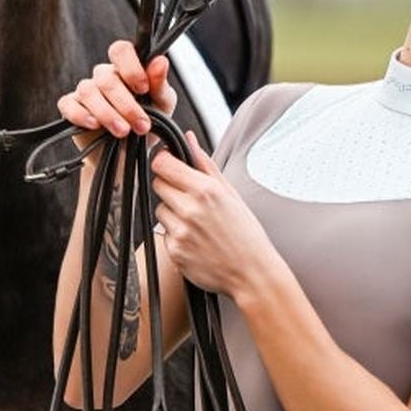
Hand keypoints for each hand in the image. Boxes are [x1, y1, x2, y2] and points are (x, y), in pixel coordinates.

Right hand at [57, 39, 177, 153]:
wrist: (130, 155)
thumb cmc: (147, 123)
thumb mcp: (162, 105)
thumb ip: (160, 83)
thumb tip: (160, 61)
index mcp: (125, 69)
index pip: (121, 50)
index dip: (130, 66)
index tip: (143, 88)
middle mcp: (103, 76)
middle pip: (107, 78)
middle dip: (126, 104)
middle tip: (141, 125)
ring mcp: (85, 90)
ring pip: (89, 91)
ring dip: (108, 113)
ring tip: (123, 131)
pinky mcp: (70, 108)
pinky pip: (68, 104)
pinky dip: (81, 114)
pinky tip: (95, 125)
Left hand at [150, 130, 277, 298]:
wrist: (252, 272)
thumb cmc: (245, 232)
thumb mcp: (230, 193)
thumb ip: (205, 164)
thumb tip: (189, 138)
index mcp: (206, 190)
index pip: (162, 164)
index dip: (163, 162)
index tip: (170, 166)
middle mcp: (190, 210)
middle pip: (158, 184)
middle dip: (170, 186)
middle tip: (189, 197)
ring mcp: (181, 232)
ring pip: (159, 209)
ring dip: (172, 211)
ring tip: (196, 222)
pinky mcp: (175, 251)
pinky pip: (164, 233)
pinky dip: (176, 234)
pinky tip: (196, 239)